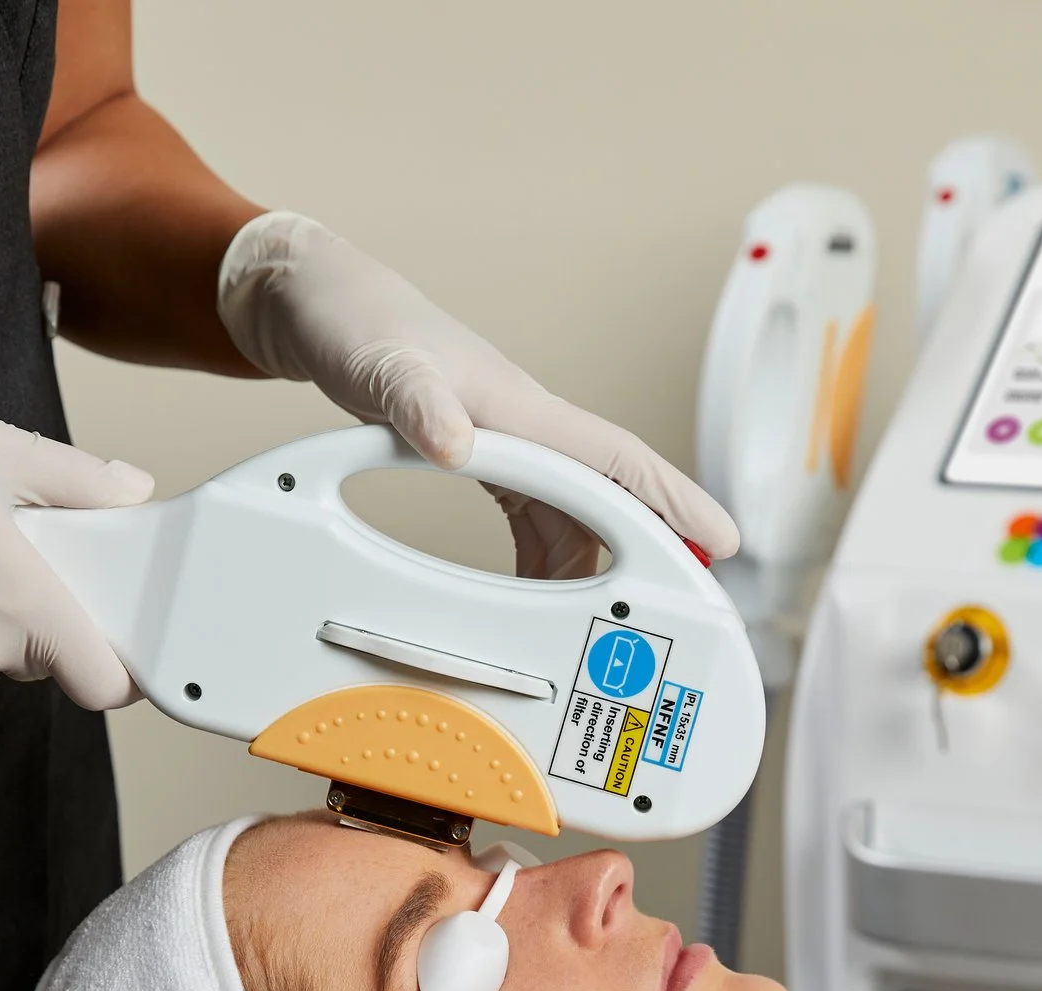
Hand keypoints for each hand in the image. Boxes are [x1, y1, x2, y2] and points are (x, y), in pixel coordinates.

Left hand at [215, 212, 737, 578]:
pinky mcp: (481, 458)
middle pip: (610, 500)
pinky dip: (540, 562)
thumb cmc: (356, 325)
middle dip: (652, 554)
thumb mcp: (381, 366)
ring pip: (572, 517)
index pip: (617, 459)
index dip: (674, 500)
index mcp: (520, 410)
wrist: (320, 305)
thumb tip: (457, 448)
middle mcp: (526, 429)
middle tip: (679, 616)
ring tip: (596, 633)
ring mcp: (507, 444)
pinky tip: (528, 601)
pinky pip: (531, 518)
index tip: (722, 541)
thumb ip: (418, 404)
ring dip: (589, 571)